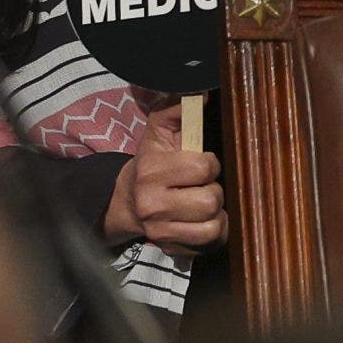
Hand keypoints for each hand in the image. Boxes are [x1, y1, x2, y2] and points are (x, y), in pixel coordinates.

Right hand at [102, 104, 224, 249]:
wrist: (127, 201)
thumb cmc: (153, 161)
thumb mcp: (159, 130)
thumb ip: (177, 108)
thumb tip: (202, 93)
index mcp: (151, 171)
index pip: (203, 167)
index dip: (208, 164)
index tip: (200, 164)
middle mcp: (151, 205)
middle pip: (211, 200)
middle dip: (213, 190)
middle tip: (201, 186)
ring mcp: (160, 232)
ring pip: (213, 225)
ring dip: (216, 213)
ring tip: (202, 204)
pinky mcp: (170, 248)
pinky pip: (210, 243)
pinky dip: (214, 232)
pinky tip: (203, 221)